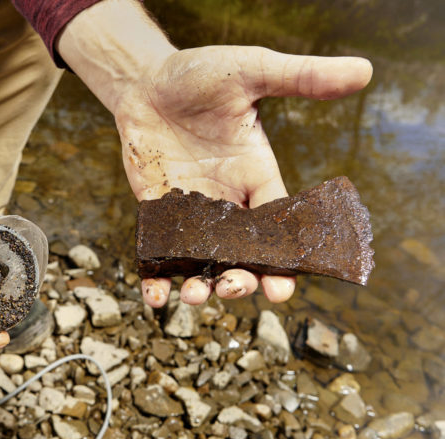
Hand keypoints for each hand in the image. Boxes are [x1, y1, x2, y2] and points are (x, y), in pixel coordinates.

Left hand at [113, 46, 372, 306]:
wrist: (147, 81)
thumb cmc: (200, 75)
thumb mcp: (251, 71)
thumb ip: (300, 76)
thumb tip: (363, 69)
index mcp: (258, 178)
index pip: (279, 228)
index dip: (284, 261)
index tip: (283, 290)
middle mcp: (227, 203)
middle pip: (242, 256)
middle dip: (243, 280)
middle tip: (236, 287)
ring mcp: (189, 212)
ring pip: (202, 262)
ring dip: (201, 286)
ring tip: (195, 294)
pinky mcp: (155, 213)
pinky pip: (157, 254)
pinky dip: (155, 278)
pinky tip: (156, 297)